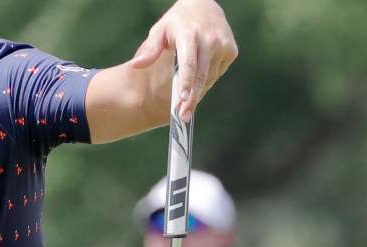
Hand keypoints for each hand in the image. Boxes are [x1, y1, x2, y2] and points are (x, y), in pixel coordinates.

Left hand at [127, 0, 237, 121]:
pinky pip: (217, 72)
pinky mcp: (231, 50)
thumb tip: (136, 65)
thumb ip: (150, 49)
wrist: (203, 5)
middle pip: (201, 75)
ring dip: (199, 91)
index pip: (188, 62)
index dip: (186, 82)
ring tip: (187, 104)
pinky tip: (198, 82)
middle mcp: (209, 40)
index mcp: (190, 35)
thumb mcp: (160, 30)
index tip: (183, 99)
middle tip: (183, 116)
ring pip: (210, 77)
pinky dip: (207, 80)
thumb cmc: (176, 23)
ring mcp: (223, 45)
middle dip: (192, 98)